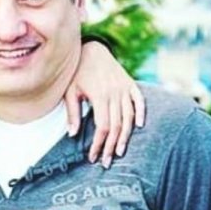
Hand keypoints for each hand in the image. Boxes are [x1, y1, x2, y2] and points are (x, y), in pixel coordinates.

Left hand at [64, 42, 144, 167]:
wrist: (91, 48)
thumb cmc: (76, 71)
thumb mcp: (70, 91)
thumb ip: (72, 112)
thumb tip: (72, 134)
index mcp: (100, 96)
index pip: (102, 127)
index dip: (99, 144)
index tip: (93, 157)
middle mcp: (115, 93)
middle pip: (116, 126)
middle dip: (112, 146)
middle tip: (107, 161)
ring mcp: (124, 88)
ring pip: (129, 116)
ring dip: (125, 135)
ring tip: (120, 151)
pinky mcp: (130, 83)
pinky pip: (139, 100)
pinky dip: (141, 112)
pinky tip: (140, 126)